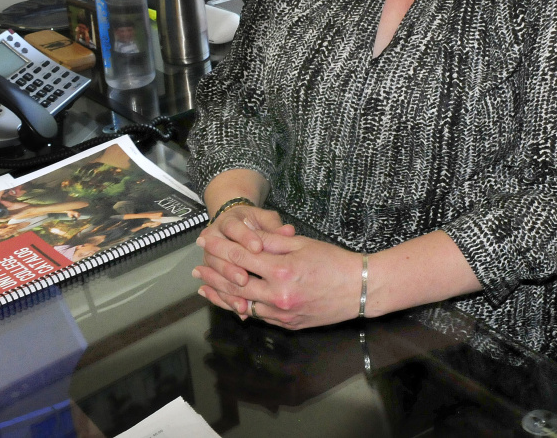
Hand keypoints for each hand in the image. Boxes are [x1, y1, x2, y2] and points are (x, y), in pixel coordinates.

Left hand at [194, 232, 362, 329]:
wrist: (359, 290)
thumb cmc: (334, 262)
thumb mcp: (302, 243)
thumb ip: (271, 241)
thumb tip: (246, 233)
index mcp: (282, 270)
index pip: (241, 256)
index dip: (220, 248)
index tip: (205, 241)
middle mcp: (278, 295)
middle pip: (235, 283)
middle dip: (213, 273)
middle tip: (196, 266)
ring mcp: (282, 313)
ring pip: (242, 304)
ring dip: (220, 295)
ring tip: (203, 287)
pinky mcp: (287, 324)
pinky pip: (258, 316)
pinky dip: (240, 308)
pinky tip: (229, 302)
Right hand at [197, 205, 292, 294]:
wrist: (238, 226)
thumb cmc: (255, 222)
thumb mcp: (264, 219)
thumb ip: (274, 226)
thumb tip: (288, 231)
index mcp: (228, 221)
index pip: (233, 228)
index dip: (245, 238)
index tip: (258, 247)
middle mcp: (213, 238)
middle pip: (219, 254)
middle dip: (231, 268)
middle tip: (244, 279)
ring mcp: (210, 256)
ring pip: (216, 274)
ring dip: (227, 287)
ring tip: (240, 300)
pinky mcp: (212, 272)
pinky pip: (217, 288)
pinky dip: (227, 299)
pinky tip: (240, 309)